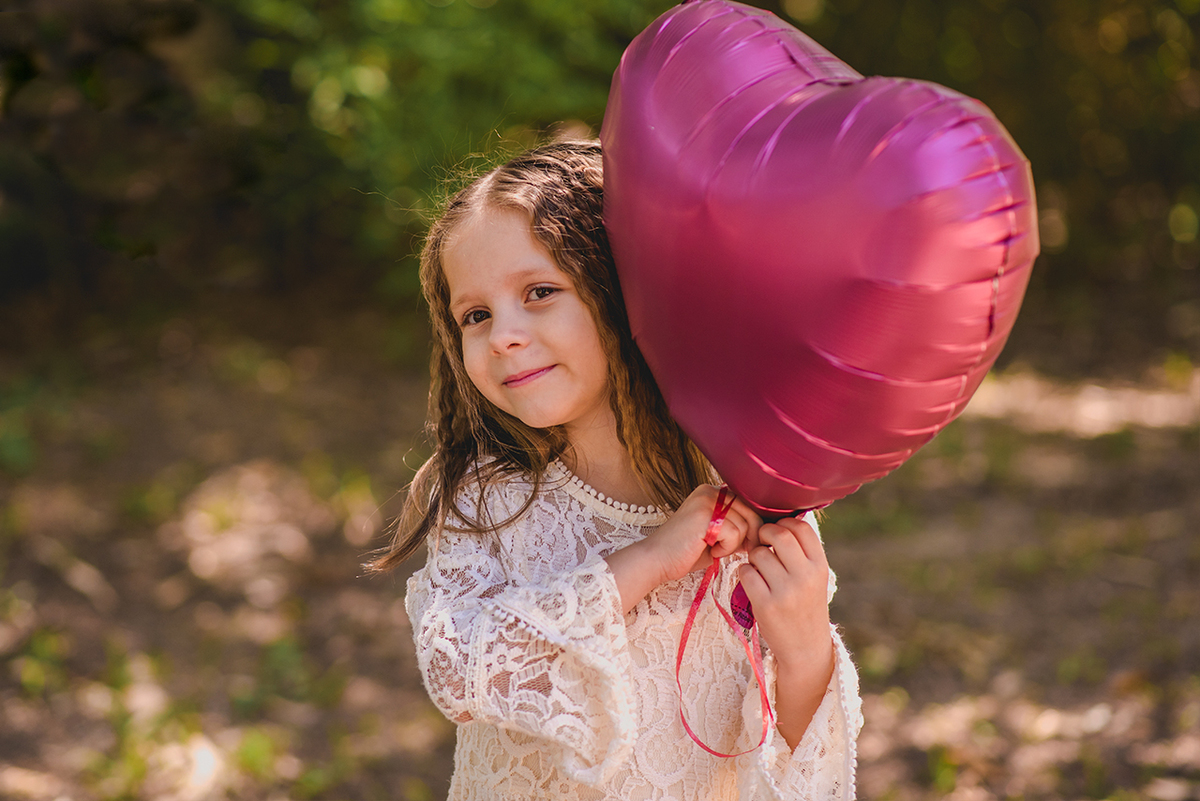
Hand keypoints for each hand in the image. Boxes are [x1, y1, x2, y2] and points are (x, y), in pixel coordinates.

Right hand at [605, 485, 760, 613]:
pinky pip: (734, 533)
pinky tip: (709, 550)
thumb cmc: (687, 551)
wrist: (657, 560)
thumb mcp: (719, 535)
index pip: (751, 505)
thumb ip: (739, 528)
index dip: (753, 527)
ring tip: (713, 549)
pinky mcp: (704, 513)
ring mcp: (706, 500)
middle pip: (752, 512)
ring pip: (744, 525)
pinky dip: (725, 548)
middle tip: (732, 550)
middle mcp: (710, 491)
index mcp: (714, 492)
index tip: (744, 544)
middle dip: (748, 536)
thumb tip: (766, 532)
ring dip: (733, 545)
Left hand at [737, 517, 832, 674]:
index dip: (784, 524)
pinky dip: (744, 572)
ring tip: (759, 567)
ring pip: (759, 554)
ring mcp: (785, 591)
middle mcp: (805, 577)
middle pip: (779, 534)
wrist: (805, 648)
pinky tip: (751, 580)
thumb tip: (785, 516)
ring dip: (753, 556)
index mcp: (820, 566)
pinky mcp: (765, 605)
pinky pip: (746, 572)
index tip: (777, 533)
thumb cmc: (806, 606)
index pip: (801, 527)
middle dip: (765, 534)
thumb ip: (803, 552)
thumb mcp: (815, 578)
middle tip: (762, 544)